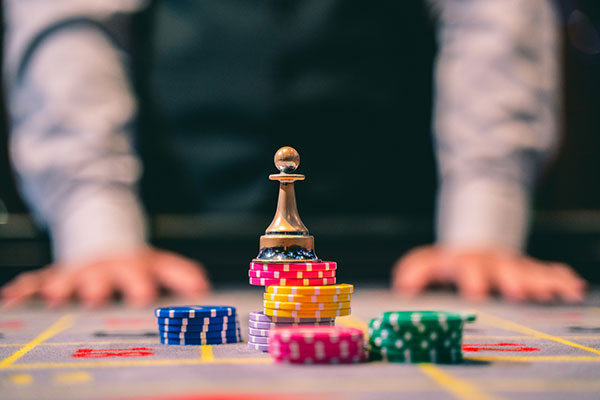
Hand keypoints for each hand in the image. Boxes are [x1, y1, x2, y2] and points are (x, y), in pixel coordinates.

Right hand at [1, 247, 210, 307]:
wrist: (103, 245)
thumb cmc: (134, 265)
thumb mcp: (160, 264)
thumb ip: (182, 274)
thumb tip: (204, 288)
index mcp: (130, 267)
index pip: (138, 275)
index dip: (140, 284)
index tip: (142, 296)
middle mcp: (101, 270)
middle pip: (99, 277)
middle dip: (96, 286)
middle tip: (93, 296)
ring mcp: (75, 274)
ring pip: (64, 280)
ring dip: (59, 288)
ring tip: (51, 295)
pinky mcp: (51, 278)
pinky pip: (33, 283)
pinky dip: (23, 291)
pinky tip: (12, 299)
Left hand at [392, 245, 585, 302]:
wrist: (476, 243)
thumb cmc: (450, 261)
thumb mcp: (429, 261)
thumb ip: (415, 270)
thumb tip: (402, 285)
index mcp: (464, 261)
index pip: (467, 267)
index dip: (470, 279)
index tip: (476, 292)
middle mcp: (490, 262)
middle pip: (502, 270)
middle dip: (511, 280)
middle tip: (520, 292)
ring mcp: (511, 265)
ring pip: (528, 271)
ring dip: (541, 282)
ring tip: (555, 292)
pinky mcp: (528, 270)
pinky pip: (547, 273)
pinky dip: (560, 280)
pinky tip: (573, 288)